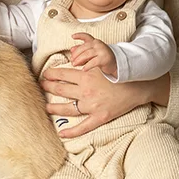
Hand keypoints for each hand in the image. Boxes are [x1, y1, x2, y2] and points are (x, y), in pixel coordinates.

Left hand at [41, 67, 168, 138]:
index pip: (62, 74)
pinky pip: (83, 126)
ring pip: (67, 108)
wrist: (137, 85)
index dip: (50, 74)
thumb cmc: (119, 72)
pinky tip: (62, 134)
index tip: (44, 75)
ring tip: (46, 107)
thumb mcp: (101, 61)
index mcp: (85, 76)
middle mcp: (86, 90)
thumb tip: (73, 44)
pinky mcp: (100, 116)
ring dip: (53, 108)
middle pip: (61, 89)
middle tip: (41, 87)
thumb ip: (86, 55)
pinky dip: (72, 131)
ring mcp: (92, 105)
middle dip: (48, 88)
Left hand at [69, 33, 117, 77]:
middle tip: (71, 60)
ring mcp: (102, 50)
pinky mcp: (104, 58)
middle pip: (83, 47)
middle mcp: (98, 44)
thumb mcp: (91, 53)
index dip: (79, 35)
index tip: (72, 36)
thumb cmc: (101, 58)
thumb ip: (82, 50)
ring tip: (74, 64)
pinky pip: (93, 62)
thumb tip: (72, 49)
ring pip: (87, 54)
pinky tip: (83, 69)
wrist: (115, 63)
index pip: (86, 36)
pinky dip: (87, 66)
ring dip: (79, 60)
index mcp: (95, 41)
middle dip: (76, 54)